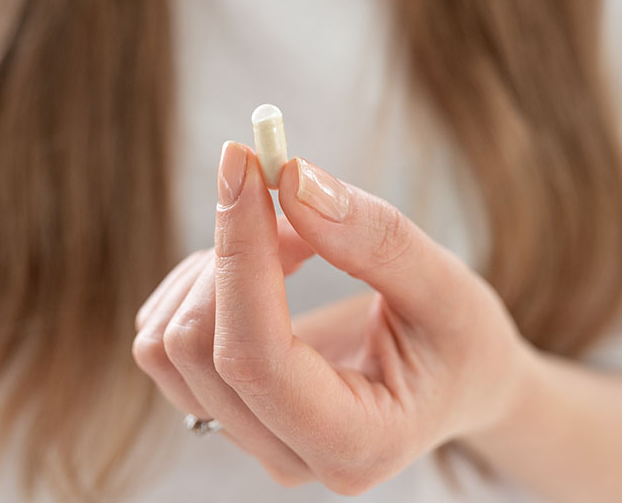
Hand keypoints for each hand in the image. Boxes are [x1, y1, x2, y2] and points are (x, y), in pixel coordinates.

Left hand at [133, 142, 535, 493]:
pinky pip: (161, 336)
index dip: (241, 254)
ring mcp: (247, 436)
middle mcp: (288, 455)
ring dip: (215, 263)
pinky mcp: (221, 406)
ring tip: (291, 240)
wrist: (455, 381)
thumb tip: (291, 181)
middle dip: (238, 248)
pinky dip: (198, 279)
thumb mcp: (447, 287)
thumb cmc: (460, 341)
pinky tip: (258, 266)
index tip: (248, 165)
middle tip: (297, 198)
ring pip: (166, 341)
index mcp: (355, 444)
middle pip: (198, 345)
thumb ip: (377, 239)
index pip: (255, 356)